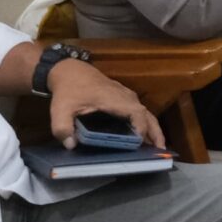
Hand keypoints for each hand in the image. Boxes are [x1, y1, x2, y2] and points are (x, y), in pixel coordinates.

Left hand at [46, 58, 164, 149]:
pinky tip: (140, 136)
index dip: (141, 130)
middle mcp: (127, 97)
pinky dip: (145, 124)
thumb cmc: (68, 90)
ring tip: (155, 148)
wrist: (71, 71)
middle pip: (148, 115)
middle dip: (156, 133)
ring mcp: (127, 97)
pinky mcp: (124, 98)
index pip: (137, 114)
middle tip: (161, 151)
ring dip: (153, 129)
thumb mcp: (60, 109)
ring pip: (146, 114)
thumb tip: (70, 146)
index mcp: (115, 99)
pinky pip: (139, 112)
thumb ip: (62, 127)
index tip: (140, 146)